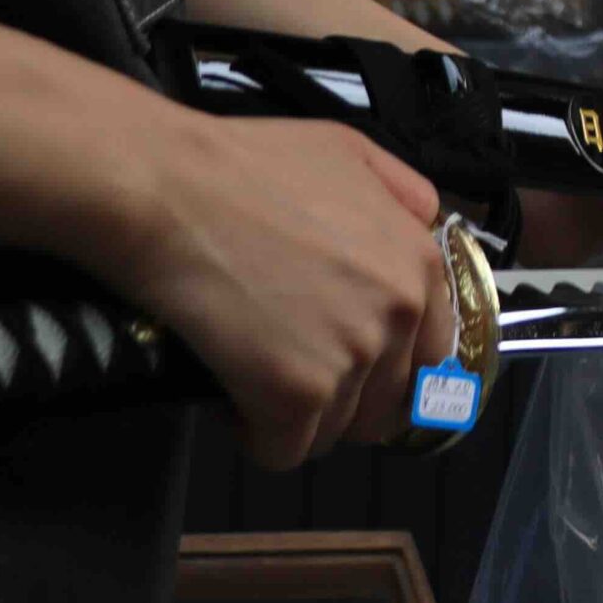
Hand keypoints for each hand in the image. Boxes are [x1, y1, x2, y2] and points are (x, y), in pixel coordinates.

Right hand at [86, 110, 454, 470]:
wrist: (171, 190)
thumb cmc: (247, 166)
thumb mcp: (352, 152)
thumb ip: (402, 193)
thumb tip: (424, 222)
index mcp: (419, 263)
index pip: (430, 354)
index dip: (385, 365)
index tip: (344, 360)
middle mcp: (400, 314)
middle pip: (387, 402)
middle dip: (344, 396)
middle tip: (293, 370)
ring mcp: (354, 357)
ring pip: (337, 430)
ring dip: (297, 416)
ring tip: (255, 374)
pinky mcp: (298, 394)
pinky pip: (286, 450)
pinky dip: (257, 437)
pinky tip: (232, 397)